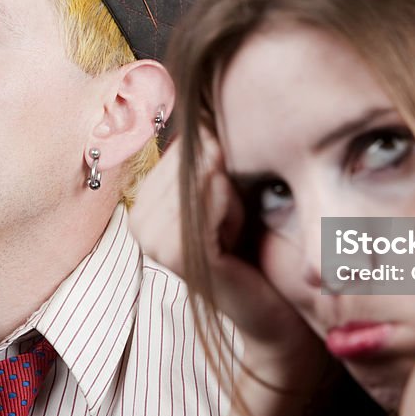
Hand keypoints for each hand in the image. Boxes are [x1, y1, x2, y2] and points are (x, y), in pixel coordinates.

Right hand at [131, 134, 324, 384]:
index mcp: (146, 202)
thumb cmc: (257, 245)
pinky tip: (238, 227)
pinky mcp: (179, 256)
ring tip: (240, 225)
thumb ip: (210, 156)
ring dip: (229, 194)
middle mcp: (140, 221)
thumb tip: (206, 107)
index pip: (181, 145)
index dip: (217, 160)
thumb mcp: (230, 192)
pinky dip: (227, 207)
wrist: (275, 308)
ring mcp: (154, 241)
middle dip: (222, 176)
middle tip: (240, 216)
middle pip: (186, 160)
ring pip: (194, 180)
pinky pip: (201, 206)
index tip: (234, 196)